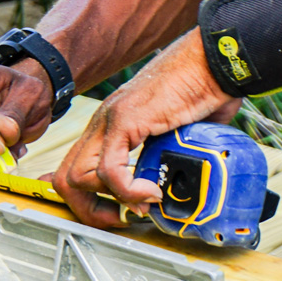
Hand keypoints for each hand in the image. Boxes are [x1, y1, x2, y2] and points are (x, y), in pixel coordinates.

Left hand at [49, 30, 240, 228]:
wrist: (216, 62)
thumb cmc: (204, 90)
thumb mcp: (178, 133)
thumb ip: (168, 156)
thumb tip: (175, 186)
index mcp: (113, 125)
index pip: (74, 168)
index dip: (87, 200)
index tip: (115, 214)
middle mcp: (104, 122)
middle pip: (65, 178)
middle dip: (90, 210)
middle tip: (124, 218)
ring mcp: (110, 119)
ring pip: (76, 177)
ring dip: (107, 204)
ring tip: (141, 205)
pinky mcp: (125, 119)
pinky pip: (108, 170)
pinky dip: (128, 191)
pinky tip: (152, 191)